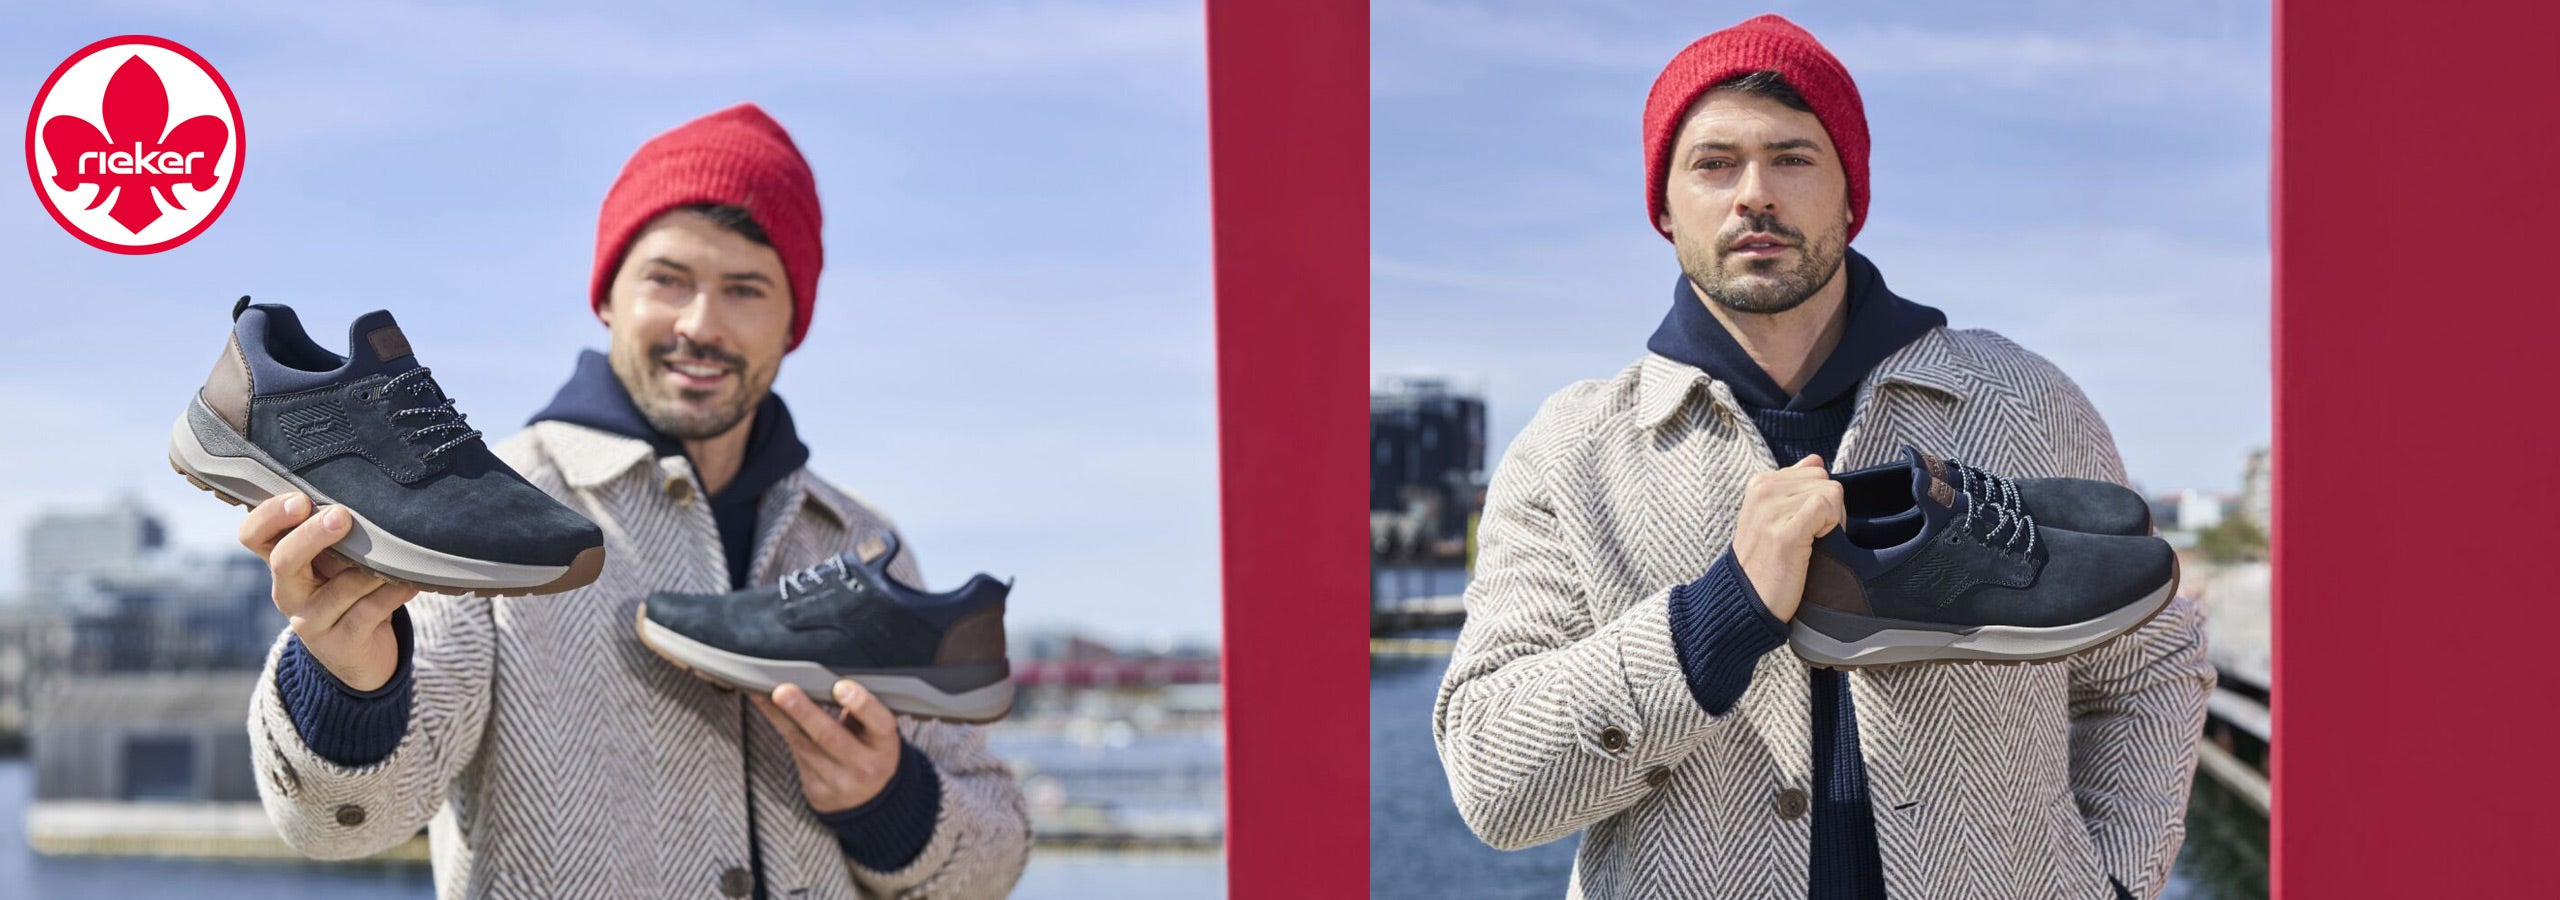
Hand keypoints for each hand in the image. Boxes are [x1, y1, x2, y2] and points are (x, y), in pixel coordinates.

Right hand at [239, 493, 418, 691]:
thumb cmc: (348, 592)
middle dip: (312, 535)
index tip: (299, 499)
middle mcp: (288, 592)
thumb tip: (360, 493)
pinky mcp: (341, 643)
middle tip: (340, 515)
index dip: (269, 515)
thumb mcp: (334, 562)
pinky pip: (370, 610)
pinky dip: (393, 592)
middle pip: (284, 560)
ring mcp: (311, 621)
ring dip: (373, 568)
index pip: (253, 535)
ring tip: (397, 557)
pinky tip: (410, 583)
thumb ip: (333, 535)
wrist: (358, 656)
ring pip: (342, 586)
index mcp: (282, 565)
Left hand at [751, 680, 903, 814]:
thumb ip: (861, 710)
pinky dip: (780, 726)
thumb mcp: (877, 732)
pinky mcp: (816, 790)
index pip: (879, 722)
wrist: (867, 798)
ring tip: (763, 693)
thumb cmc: (870, 750)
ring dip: (781, 716)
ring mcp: (839, 782)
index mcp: (886, 745)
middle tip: (784, 692)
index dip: (861, 704)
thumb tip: (827, 678)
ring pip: (804, 744)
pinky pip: (794, 752)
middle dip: (804, 712)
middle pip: (830, 736)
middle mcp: (865, 767)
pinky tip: (767, 708)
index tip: (840, 686)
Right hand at [1731, 454, 1846, 621]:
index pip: (1815, 471)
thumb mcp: (1773, 515)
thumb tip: (1816, 459)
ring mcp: (1771, 509)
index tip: (1807, 526)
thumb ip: (1794, 484)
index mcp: (1760, 483)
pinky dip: (1831, 526)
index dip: (1821, 499)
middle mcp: (1763, 490)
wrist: (1747, 602)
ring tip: (1809, 545)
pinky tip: (1814, 546)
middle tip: (1811, 538)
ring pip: (1831, 492)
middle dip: (1830, 509)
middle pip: (1825, 480)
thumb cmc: (1767, 562)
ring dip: (1832, 522)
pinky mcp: (1784, 531)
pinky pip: (1826, 506)